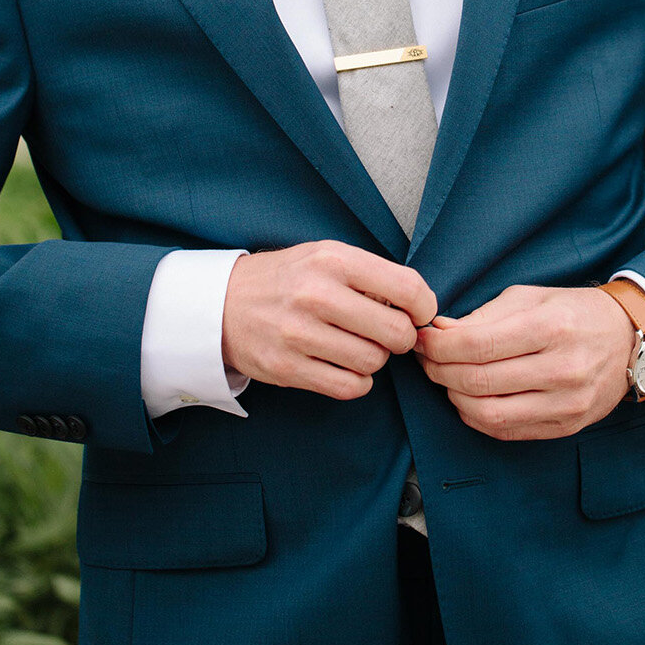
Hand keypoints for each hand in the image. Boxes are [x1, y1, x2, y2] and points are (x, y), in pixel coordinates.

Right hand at [220, 241, 438, 399]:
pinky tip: (343, 366)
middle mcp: (316, 295)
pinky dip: (356, 381)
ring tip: (355, 345)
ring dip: (373, 359)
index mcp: (332, 260)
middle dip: (400, 337)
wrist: (221, 303)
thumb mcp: (324, 256)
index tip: (416, 313)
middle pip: (397, 333)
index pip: (408, 289)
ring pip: (374, 362)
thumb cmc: (285, 279)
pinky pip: (349, 387)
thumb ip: (370, 275)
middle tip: (384, 332)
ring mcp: (298, 334)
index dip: (424, 307)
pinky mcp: (287, 367)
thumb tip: (418, 307)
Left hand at [414, 284, 635, 439]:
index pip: (477, 345)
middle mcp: (562, 369)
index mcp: (550, 328)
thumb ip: (481, 316)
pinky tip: (468, 398)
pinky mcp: (567, 426)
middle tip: (425, 359)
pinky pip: (507, 431)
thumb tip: (436, 331)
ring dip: (453, 396)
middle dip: (438, 370)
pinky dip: (476, 417)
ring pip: (488, 413)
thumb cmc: (573, 312)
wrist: (629, 340)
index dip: (437, 346)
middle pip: (478, 380)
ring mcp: (568, 403)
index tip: (421, 339)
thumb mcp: (528, 298)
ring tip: (445, 378)